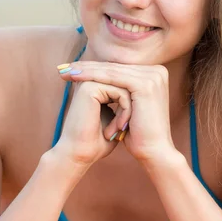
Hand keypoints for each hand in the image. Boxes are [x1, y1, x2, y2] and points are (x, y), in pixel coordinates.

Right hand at [52, 78, 132, 166]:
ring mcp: (89, 81)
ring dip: (128, 111)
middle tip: (124, 129)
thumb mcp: (115, 120)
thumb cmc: (97, 142)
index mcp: (93, 86)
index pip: (124, 87)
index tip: (125, 127)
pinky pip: (121, 93)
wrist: (81, 154)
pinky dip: (126, 111)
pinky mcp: (90, 87)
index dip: (130, 107)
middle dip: (130, 108)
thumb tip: (141, 100)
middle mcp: (90, 80)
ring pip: (125, 88)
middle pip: (125, 85)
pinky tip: (120, 127)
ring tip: (121, 129)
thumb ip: (124, 106)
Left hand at [57, 62, 176, 164]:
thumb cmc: (139, 135)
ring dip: (86, 70)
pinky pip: (113, 77)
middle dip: (87, 67)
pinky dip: (93, 76)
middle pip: (114, 67)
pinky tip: (77, 77)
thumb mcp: (127, 107)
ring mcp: (153, 76)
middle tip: (64, 67)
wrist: (154, 152)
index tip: (72, 69)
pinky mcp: (146, 84)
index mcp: (154, 74)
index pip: (118, 68)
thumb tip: (99, 78)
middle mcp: (157, 71)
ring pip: (112, 71)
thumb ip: (119, 90)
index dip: (94, 68)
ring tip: (66, 72)